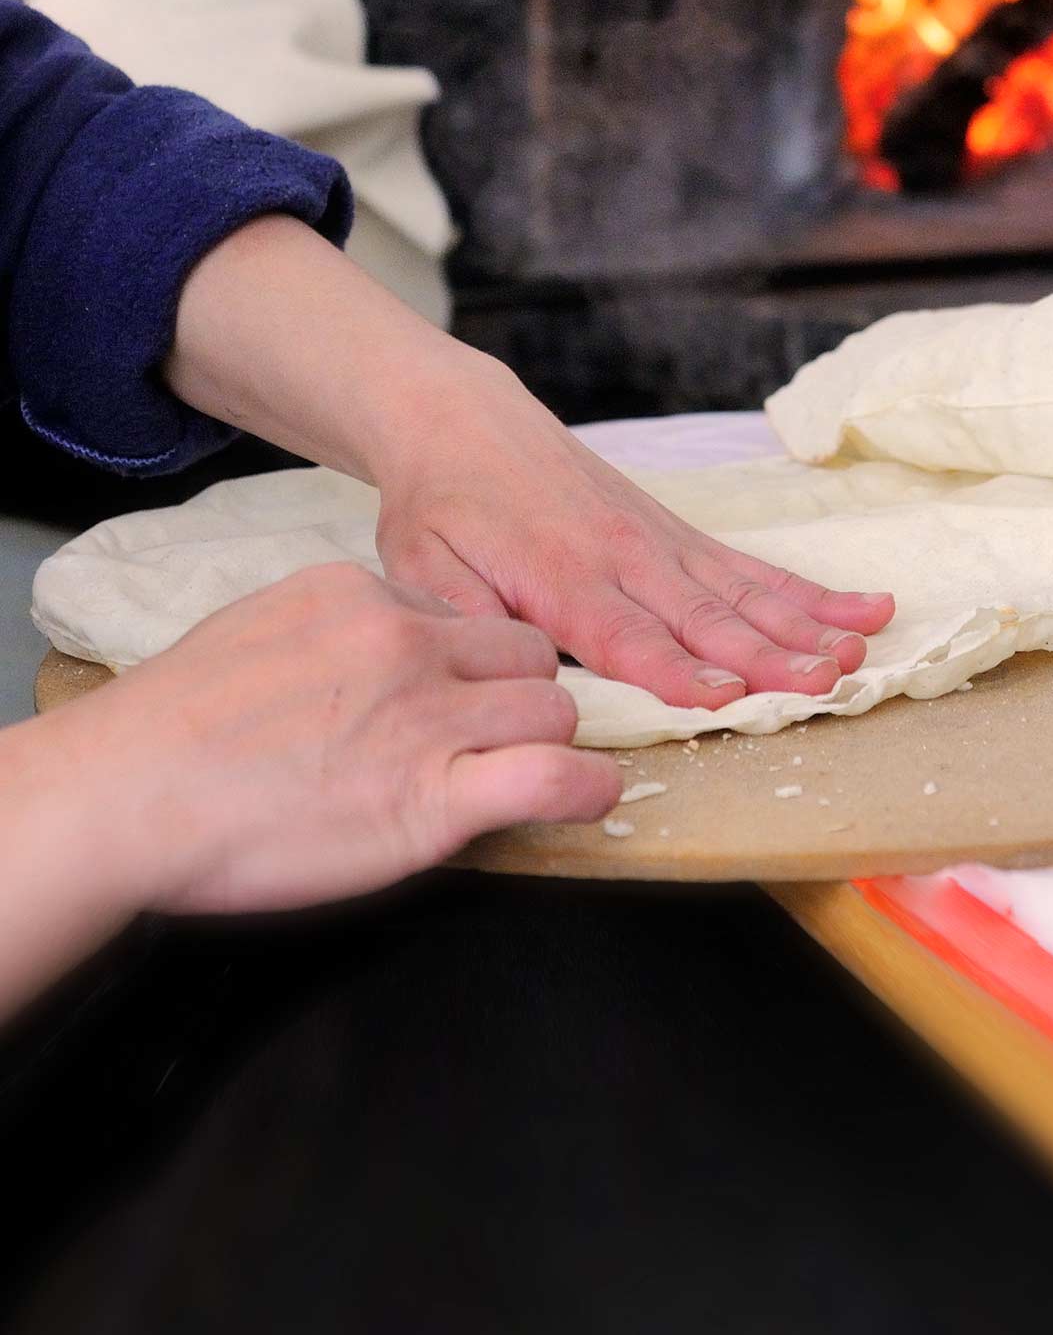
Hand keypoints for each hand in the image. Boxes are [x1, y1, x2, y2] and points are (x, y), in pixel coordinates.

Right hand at [72, 562, 620, 914]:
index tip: (456, 695)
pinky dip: (584, 789)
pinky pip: (553, 777)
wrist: (121, 796)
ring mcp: (427, 720)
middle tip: (494, 735)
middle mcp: (408, 645)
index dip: (471, 661)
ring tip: (526, 771)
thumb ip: (338, 633)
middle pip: (525, 654)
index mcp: (363, 596)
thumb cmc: (169, 731)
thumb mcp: (262, 630)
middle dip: (520, 692)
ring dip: (547, 741)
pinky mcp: (435, 799)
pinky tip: (586, 797)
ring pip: (551, 709)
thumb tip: (377, 652)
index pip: (462, 615)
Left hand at [162, 215, 895, 707]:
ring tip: (859, 649)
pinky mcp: (680, 534)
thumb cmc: (443, 507)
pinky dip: (810, 591)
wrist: (466, 423)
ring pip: (746, 591)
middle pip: (707, 614)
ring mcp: (662, 543)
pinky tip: (864, 608)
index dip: (677, 669)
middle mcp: (626, 558)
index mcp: (560, 576)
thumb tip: (511, 677)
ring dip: (806, 624)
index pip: (627, 635)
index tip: (727, 695)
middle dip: (769, 652)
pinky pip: (753, 567)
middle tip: (825, 680)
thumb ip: (466, 622)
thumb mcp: (422, 569)